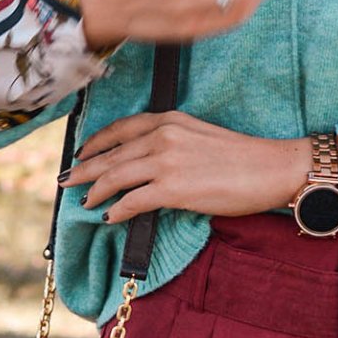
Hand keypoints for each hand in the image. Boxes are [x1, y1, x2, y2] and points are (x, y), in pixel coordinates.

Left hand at [58, 111, 313, 222]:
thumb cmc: (243, 157)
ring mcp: (166, 161)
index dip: (97, 142)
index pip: (122, 128)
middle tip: (66, 180)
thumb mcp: (200, 137)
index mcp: (170, 119)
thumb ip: (172, 144)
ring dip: (94, 191)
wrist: (271, 168)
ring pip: (115, 176)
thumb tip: (148, 166)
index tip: (83, 153)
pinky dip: (116, 211)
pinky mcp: (173, 188)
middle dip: (85, 169)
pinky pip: (132, 201)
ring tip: (82, 201)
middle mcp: (163, 135)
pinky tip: (109, 218)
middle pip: (111, 153)